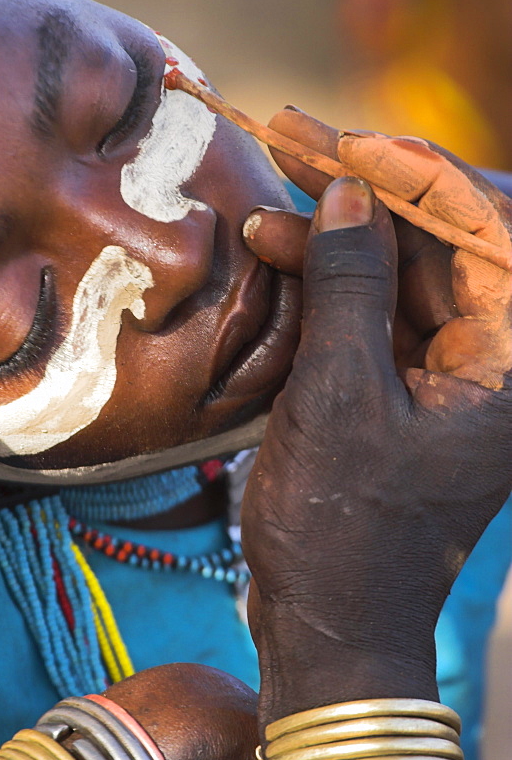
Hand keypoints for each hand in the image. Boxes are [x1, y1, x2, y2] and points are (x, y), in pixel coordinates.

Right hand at [241, 175, 511, 729]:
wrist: (328, 622)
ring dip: (338, 230)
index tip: (342, 141)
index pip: (487, 231)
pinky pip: (376, 303)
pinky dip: (329, 275)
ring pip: (403, 265)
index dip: (415, 173)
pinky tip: (278, 249)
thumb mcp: (338, 397)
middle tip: (295, 138)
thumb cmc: (342, 527)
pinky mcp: (407, 378)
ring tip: (269, 201)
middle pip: (443, 238)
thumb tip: (347, 194)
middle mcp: (495, 355)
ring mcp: (451, 366)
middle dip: (369, 188)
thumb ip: (350, 286)